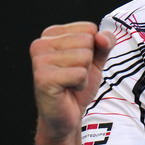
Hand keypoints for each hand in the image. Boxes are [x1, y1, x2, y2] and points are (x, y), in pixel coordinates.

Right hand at [30, 22, 115, 140]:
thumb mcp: (96, 59)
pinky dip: (80, 84)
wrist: (67, 115)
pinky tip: (68, 90)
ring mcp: (39, 60)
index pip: (90, 29)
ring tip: (70, 82)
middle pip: (87, 41)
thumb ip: (104, 43)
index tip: (78, 63)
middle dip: (88, 63)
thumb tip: (102, 37)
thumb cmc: (77, 85)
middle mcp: (40, 44)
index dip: (93, 49)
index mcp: (51, 34)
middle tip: (73, 75)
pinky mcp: (43, 78)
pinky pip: (80, 74)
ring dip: (84, 75)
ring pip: (84, 57)